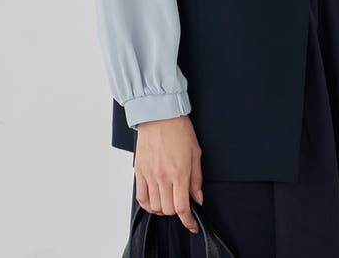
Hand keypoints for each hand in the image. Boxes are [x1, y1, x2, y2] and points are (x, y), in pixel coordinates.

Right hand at [133, 115, 203, 234]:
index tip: (192, 224)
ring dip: (163, 209)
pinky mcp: (139, 172)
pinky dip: (148, 204)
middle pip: (168, 210)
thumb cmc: (179, 129)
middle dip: (177, 212)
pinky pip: (141, 198)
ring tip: (169, 199)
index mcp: (180, 173)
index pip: (182, 207)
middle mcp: (163, 177)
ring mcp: (150, 175)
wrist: (160, 115)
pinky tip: (154, 200)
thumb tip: (198, 198)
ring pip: (154, 206)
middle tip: (181, 203)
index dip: (188, 220)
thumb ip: (197, 178)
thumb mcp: (196, 152)